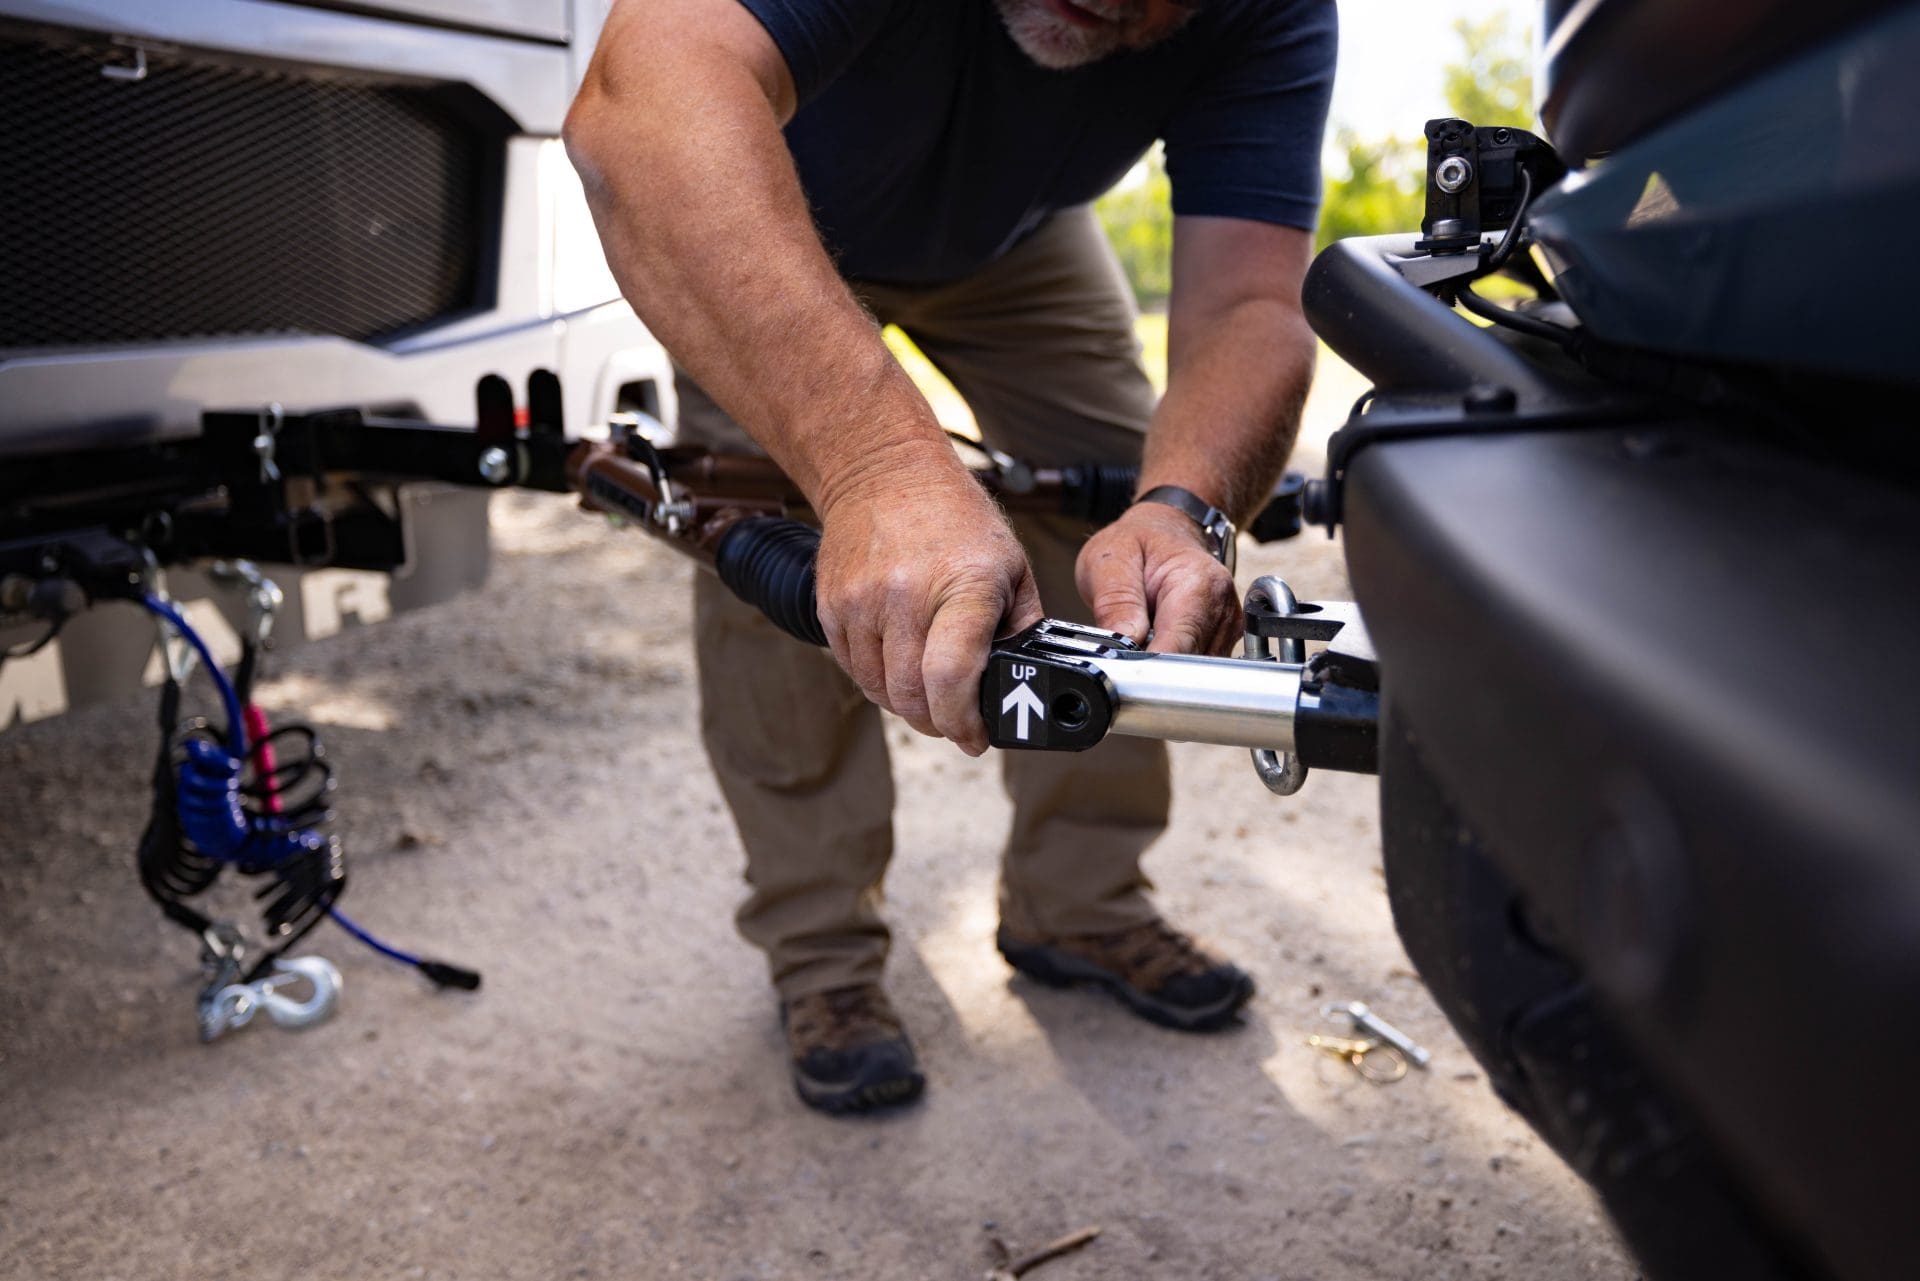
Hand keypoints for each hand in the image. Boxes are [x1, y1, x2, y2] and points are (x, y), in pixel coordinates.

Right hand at [815, 455, 1042, 755]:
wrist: (884, 472)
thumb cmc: (957, 521)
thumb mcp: (1011, 566)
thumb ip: (1021, 627)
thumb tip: (1024, 684)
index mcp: (963, 586)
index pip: (951, 676)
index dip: (962, 722)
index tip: (975, 738)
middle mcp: (906, 595)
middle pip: (912, 695)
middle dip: (937, 723)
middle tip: (955, 723)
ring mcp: (862, 601)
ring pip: (879, 690)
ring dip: (906, 707)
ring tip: (929, 696)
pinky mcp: (832, 606)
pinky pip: (854, 669)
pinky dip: (878, 682)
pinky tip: (899, 668)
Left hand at [1075, 501, 1241, 654]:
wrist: (1166, 532)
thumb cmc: (1138, 543)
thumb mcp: (1110, 560)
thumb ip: (1116, 602)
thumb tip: (1124, 642)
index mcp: (1199, 584)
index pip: (1181, 645)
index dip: (1151, 665)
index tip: (1124, 669)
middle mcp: (1222, 608)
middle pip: (1190, 665)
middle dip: (1153, 669)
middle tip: (1124, 651)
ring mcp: (1226, 628)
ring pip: (1193, 674)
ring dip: (1163, 668)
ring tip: (1141, 639)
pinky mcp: (1222, 641)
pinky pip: (1196, 670)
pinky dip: (1172, 666)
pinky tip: (1157, 643)